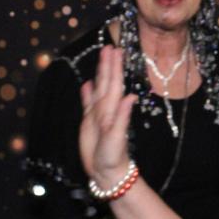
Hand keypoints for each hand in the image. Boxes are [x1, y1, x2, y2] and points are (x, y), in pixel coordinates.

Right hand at [79, 46, 135, 190]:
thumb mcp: (117, 137)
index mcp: (112, 110)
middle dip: (108, 64)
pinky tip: (87, 83)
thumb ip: (123, 117)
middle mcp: (106, 109)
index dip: (114, 67)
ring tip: (101, 57)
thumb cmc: (114, 157)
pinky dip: (87, 92)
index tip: (117, 50)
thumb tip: (130, 96)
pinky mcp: (89, 123)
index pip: (114, 83)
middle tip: (110, 46)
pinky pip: (88, 103)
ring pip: (98, 88)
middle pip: (107, 82)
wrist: (107, 172)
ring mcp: (97, 115)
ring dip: (100, 73)